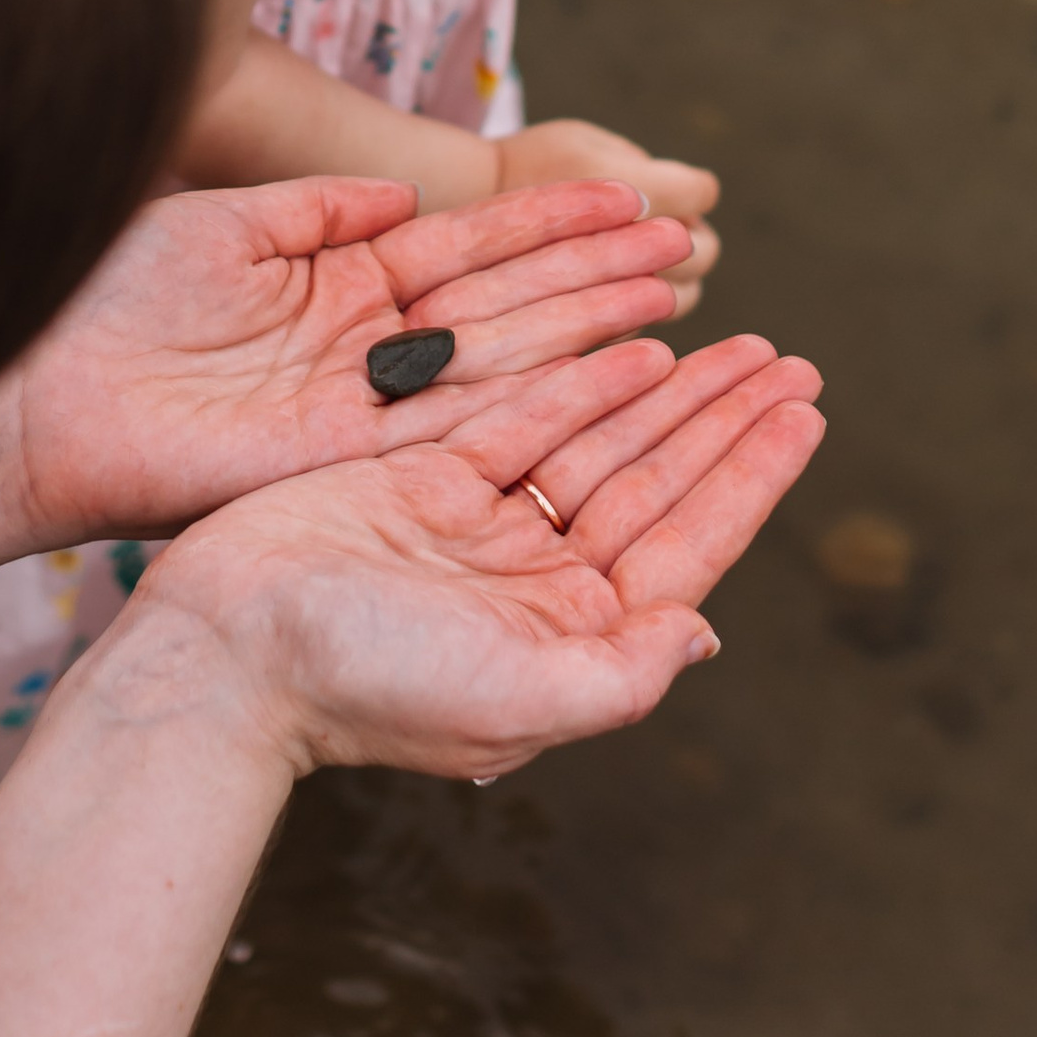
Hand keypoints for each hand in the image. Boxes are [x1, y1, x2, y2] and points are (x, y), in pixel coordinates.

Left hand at [3, 173, 708, 548]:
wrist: (27, 387)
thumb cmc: (101, 299)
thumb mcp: (225, 225)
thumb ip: (323, 210)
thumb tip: (408, 194)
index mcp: (336, 286)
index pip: (467, 247)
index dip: (547, 222)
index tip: (626, 195)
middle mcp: (362, 349)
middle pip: (504, 302)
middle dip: (592, 270)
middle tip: (683, 240)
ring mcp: (358, 405)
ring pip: (499, 360)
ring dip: (586, 328)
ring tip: (671, 291)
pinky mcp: (340, 455)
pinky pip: (457, 420)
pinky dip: (530, 396)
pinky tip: (598, 367)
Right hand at [131, 339, 823, 782]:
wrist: (229, 646)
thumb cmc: (365, 685)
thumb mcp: (512, 699)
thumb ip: (619, 673)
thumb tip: (706, 635)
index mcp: (569, 641)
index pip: (686, 544)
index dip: (751, 477)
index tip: (807, 414)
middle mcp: (536, 582)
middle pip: (655, 480)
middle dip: (725, 418)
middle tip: (790, 356)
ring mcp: (483, 527)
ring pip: (600, 441)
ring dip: (670, 390)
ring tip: (736, 338)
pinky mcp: (423, 478)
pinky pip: (522, 417)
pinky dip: (580, 383)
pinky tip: (636, 346)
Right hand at [494, 117, 720, 310]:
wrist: (459, 208)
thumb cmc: (530, 161)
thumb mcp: (586, 141)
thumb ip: (643, 168)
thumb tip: (698, 199)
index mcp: (627, 185)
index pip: (699, 191)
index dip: (694, 187)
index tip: (678, 188)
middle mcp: (628, 242)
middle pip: (702, 250)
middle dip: (690, 235)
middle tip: (666, 228)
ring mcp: (613, 291)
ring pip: (684, 296)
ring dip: (676, 276)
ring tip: (645, 262)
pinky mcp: (596, 327)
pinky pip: (646, 323)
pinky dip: (641, 306)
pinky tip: (619, 287)